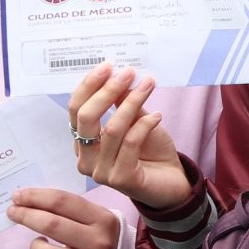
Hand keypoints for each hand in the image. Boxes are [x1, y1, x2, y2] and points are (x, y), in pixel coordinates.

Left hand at [13, 188, 121, 248]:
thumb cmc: (104, 240)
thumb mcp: (98, 219)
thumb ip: (71, 210)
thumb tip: (31, 201)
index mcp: (103, 219)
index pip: (62, 202)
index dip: (35, 197)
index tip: (18, 196)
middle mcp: (100, 242)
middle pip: (51, 225)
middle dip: (26, 215)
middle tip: (13, 212)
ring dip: (36, 246)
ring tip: (38, 242)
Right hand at [68, 63, 192, 211]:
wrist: (172, 182)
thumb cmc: (151, 152)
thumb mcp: (136, 120)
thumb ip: (122, 103)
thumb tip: (115, 75)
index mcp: (83, 142)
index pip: (76, 110)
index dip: (90, 86)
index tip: (108, 66)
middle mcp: (86, 159)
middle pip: (86, 118)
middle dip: (106, 91)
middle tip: (127, 72)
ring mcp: (101, 172)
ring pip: (112, 129)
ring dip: (132, 102)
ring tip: (148, 86)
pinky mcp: (121, 180)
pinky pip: (130, 143)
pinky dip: (145, 124)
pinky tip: (158, 115)